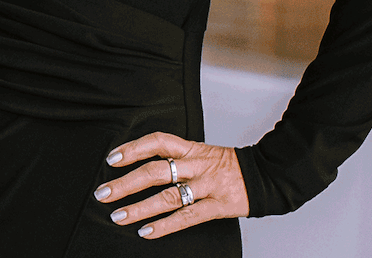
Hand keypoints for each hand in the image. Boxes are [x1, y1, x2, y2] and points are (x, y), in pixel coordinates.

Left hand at [93, 132, 248, 239]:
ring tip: (118, 215)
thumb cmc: (228, 166)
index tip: (112, 159)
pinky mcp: (218, 206)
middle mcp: (196, 165)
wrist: (268, 175)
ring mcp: (207, 186)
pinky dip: (165, 225)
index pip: (157, 141)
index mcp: (191, 149)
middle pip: (155, 171)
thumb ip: (176, 157)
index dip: (133, 148)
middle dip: (126, 183)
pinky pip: (187, 217)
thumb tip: (141, 165)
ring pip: (168, 196)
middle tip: (103, 193)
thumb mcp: (201, 152)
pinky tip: (146, 231)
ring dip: (139, 207)